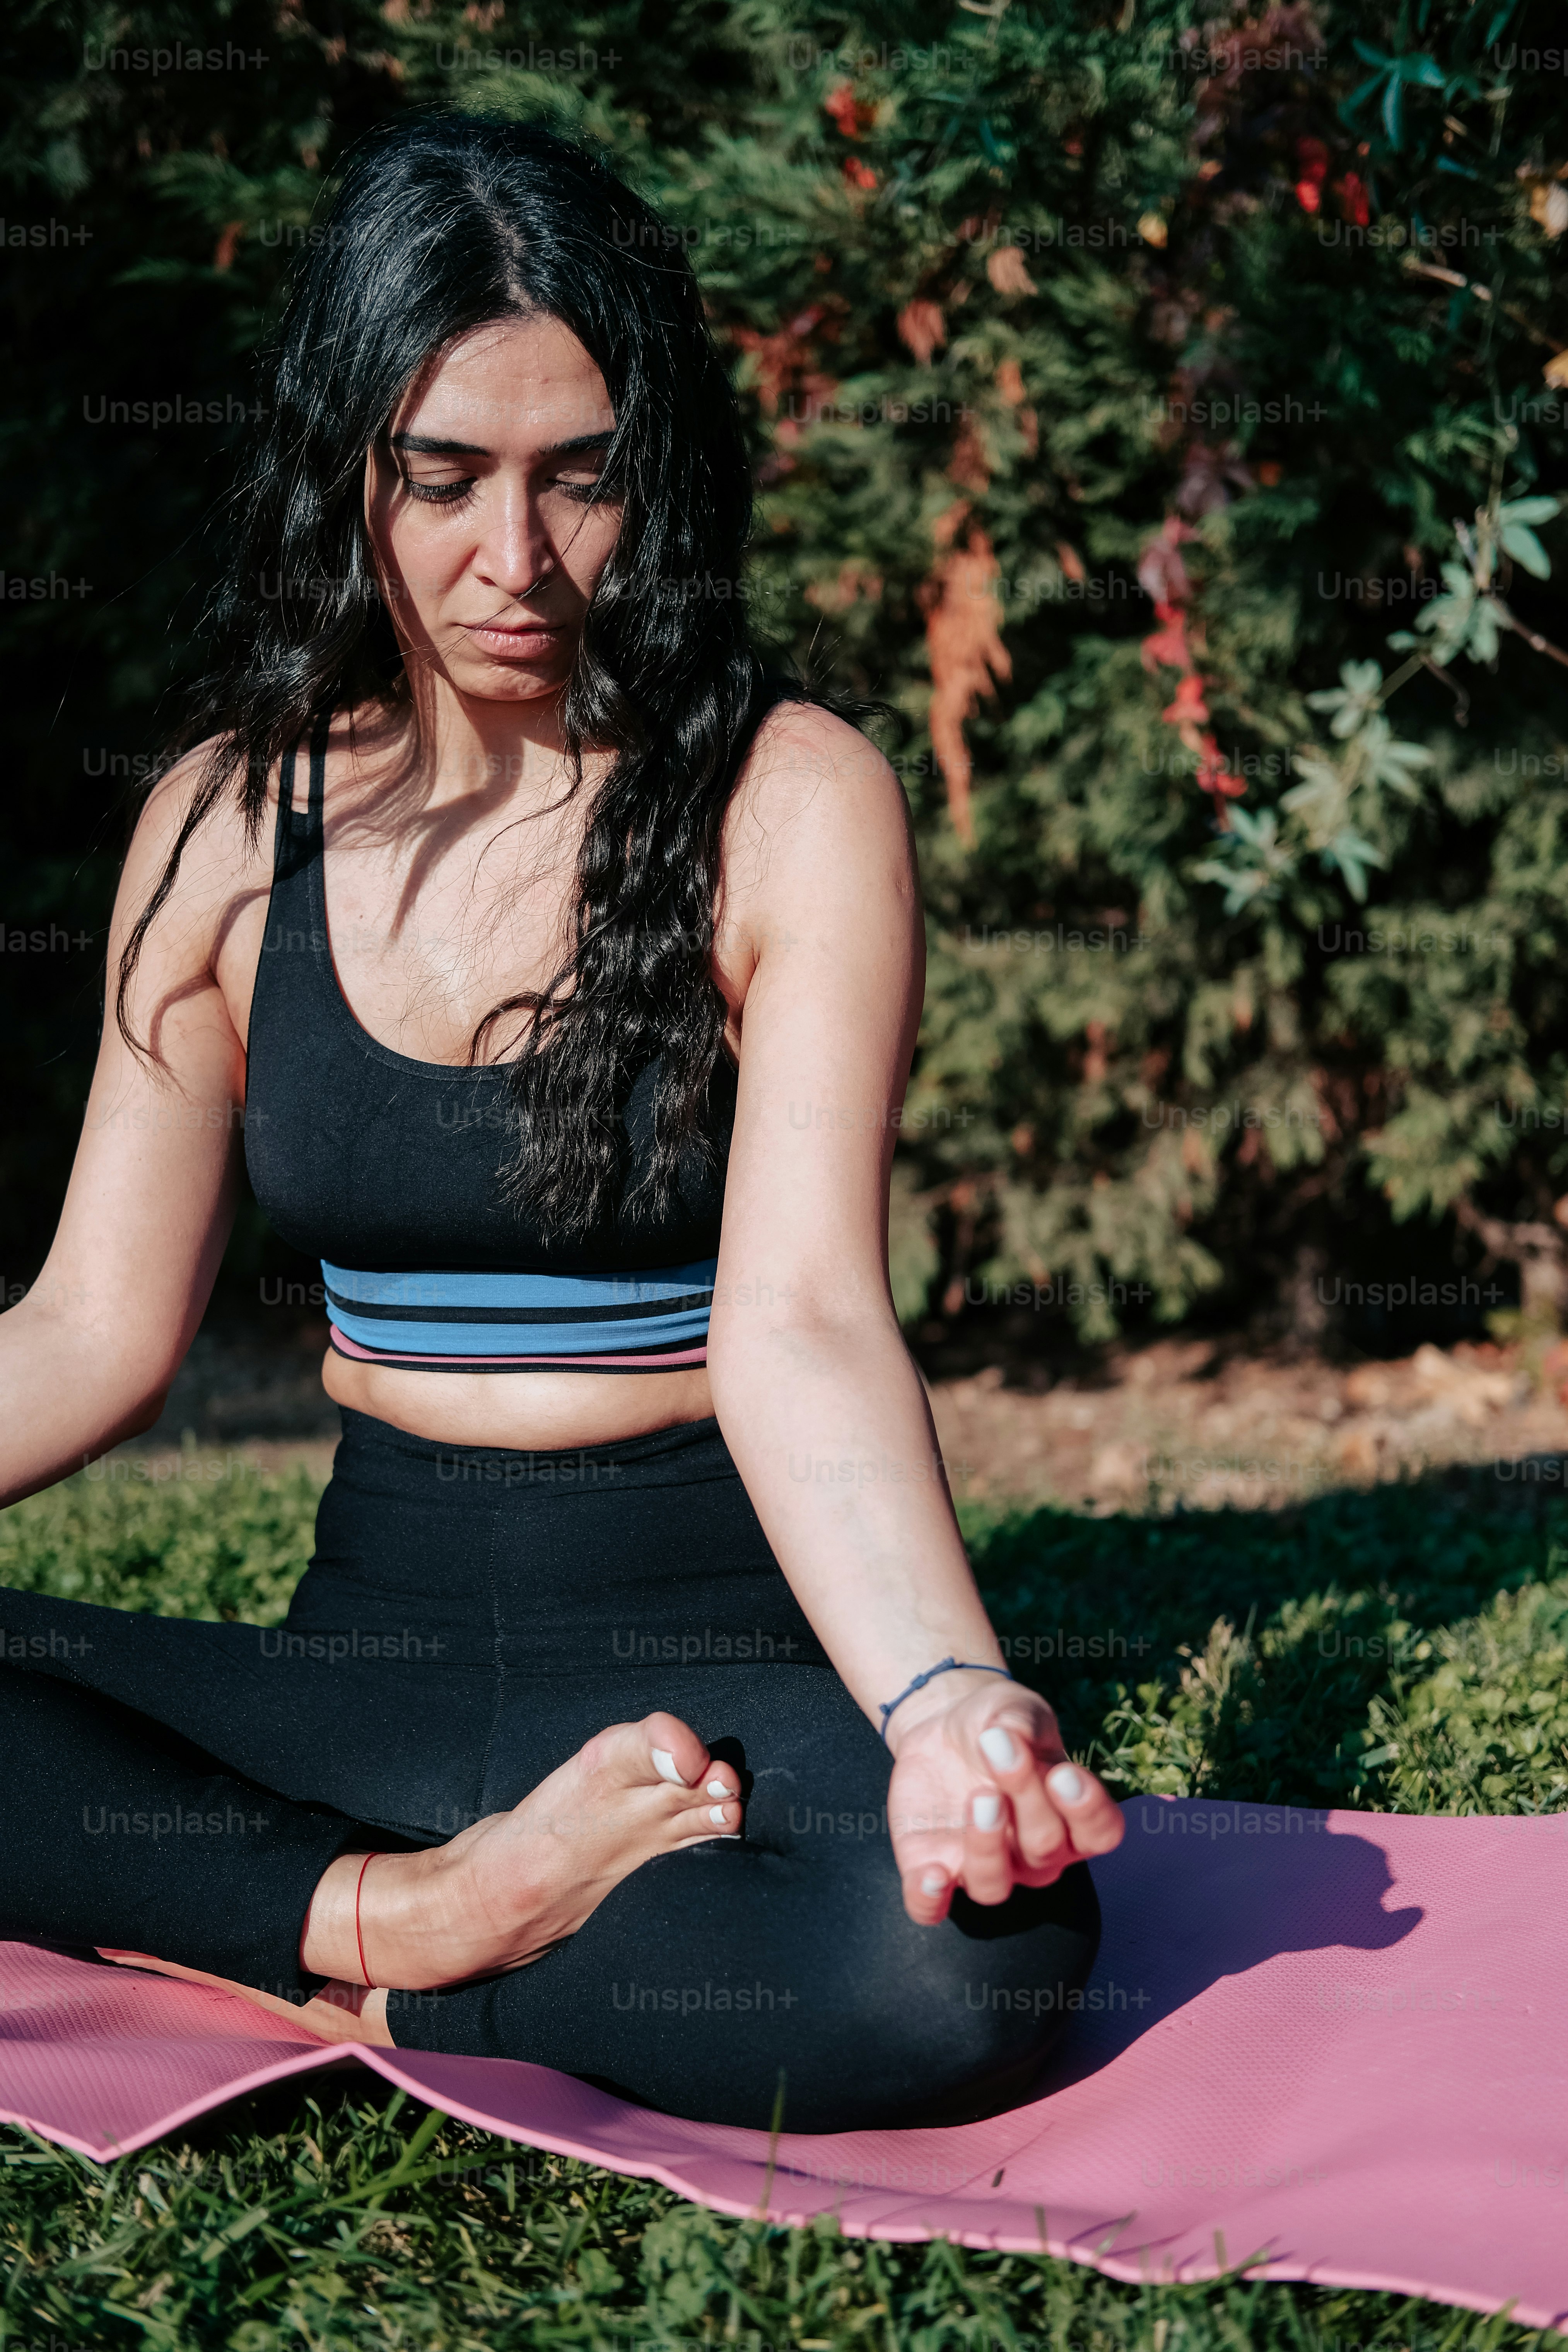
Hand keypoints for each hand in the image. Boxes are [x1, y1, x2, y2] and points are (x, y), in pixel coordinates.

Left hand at [885, 1670, 1123, 1922]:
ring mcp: (984, 1866)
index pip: (1099, 1833)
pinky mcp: (933, 1867)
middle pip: (1045, 1847)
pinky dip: (930, 1899)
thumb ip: (1021, 1721)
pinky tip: (932, 1874)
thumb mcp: (1015, 1709)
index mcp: (1069, 1816)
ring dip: (986, 1845)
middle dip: (1026, 1798)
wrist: (945, 1728)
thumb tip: (1009, 1734)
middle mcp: (1033, 1854)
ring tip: (980, 1797)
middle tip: (1003, 1751)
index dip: (1087, 1811)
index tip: (1064, 1773)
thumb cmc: (997, 1725)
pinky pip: (932, 1907)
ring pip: (993, 1885)